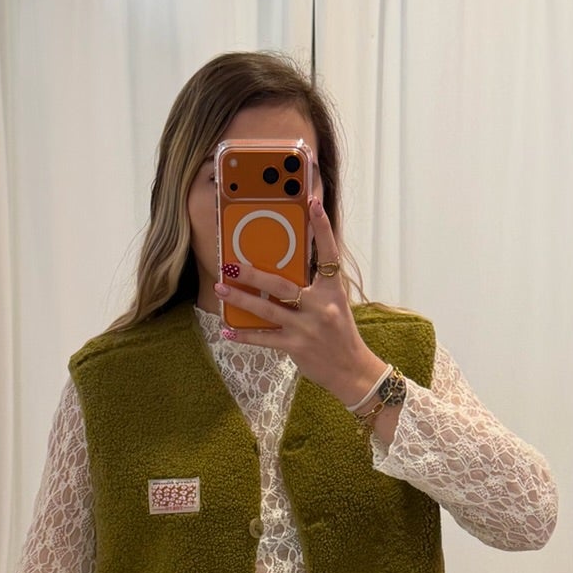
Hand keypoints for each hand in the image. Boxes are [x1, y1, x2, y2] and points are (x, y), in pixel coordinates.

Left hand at [215, 199, 383, 409]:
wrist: (352, 370)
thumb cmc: (341, 334)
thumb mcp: (335, 305)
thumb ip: (314, 288)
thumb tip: (284, 271)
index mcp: (332, 290)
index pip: (328, 253)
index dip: (321, 227)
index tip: (312, 202)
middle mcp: (320, 306)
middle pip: (282, 285)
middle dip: (253, 275)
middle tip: (229, 264)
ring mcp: (307, 327)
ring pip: (267, 310)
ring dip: (240, 300)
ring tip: (220, 289)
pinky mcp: (297, 347)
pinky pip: (265, 339)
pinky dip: (245, 335)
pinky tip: (227, 330)